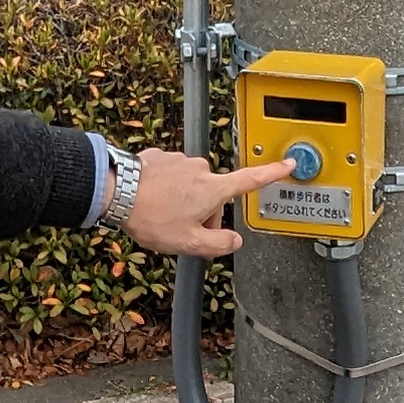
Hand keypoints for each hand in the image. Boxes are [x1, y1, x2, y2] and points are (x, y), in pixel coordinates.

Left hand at [116, 149, 295, 259]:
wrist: (115, 191)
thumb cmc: (151, 216)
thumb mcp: (188, 243)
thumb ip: (217, 245)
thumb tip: (235, 242)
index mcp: (213, 189)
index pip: (251, 180)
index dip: (273, 173)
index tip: (288, 163)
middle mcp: (200, 169)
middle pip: (213, 195)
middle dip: (204, 214)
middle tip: (182, 231)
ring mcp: (180, 161)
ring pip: (191, 186)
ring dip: (183, 202)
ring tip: (162, 217)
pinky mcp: (161, 157)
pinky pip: (172, 177)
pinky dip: (166, 190)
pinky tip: (151, 201)